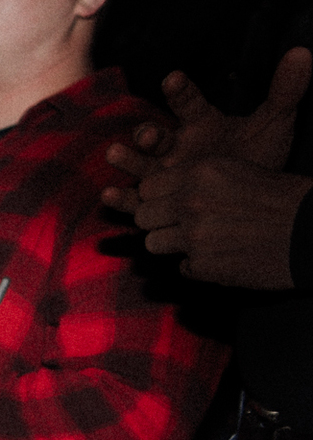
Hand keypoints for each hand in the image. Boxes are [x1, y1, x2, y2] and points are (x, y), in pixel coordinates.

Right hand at [105, 49, 310, 211]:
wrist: (251, 196)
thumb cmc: (257, 155)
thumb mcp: (272, 124)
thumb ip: (285, 91)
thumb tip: (302, 53)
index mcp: (200, 121)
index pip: (188, 102)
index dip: (180, 91)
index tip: (174, 79)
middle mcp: (176, 143)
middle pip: (156, 133)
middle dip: (148, 132)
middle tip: (148, 134)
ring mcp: (163, 170)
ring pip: (140, 162)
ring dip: (127, 158)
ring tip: (115, 154)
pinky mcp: (157, 198)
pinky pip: (134, 196)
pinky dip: (121, 196)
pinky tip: (110, 194)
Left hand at [134, 157, 310, 287]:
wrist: (308, 230)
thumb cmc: (279, 199)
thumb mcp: (235, 172)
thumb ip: (195, 180)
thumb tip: (158, 194)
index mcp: (199, 173)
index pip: (146, 188)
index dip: (155, 198)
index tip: (167, 204)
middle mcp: (191, 202)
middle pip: (142, 217)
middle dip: (157, 222)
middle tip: (178, 225)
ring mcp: (194, 236)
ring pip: (152, 243)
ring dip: (172, 245)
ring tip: (200, 241)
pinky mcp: (203, 265)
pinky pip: (181, 267)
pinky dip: (197, 265)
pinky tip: (221, 256)